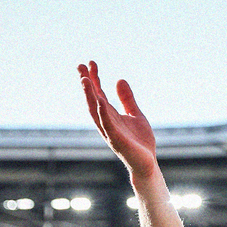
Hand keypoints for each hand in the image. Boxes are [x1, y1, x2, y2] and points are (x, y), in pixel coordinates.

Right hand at [78, 62, 157, 177]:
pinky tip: (100, 102)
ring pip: (95, 111)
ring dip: (89, 96)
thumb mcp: (136, 115)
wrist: (147, 164)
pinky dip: (103, 114)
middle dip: (86, 83)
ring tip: (84, 79)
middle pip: (93, 99)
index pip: (99, 94)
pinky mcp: (117, 140)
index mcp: (110, 115)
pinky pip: (107, 125)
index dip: (95, 78)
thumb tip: (119, 79)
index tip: (91, 63)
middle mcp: (106, 122)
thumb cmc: (140, 142)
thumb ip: (127, 99)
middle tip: (80, 66)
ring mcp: (109, 131)